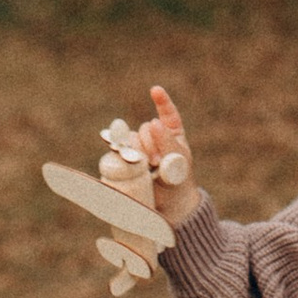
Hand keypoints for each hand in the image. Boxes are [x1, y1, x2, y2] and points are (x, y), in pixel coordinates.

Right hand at [98, 82, 195, 226]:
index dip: (162, 101)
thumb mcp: (179, 162)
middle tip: (157, 163)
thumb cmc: (177, 182)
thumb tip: (153, 122)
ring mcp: (138, 149)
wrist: (166, 206)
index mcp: (171, 134)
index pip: (168, 113)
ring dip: (137, 152)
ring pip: (131, 139)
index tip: (154, 91)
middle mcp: (153, 138)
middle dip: (151, 144)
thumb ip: (168, 142)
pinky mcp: (125, 161)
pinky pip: (117, 150)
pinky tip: (118, 153)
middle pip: (145, 129)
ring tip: (147, 168)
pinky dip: (118, 151)